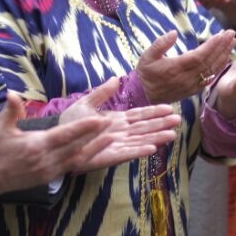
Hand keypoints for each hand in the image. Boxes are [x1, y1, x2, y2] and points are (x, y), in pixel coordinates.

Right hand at [0, 92, 114, 199]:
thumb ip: (11, 111)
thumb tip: (12, 93)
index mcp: (35, 145)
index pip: (65, 135)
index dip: (83, 127)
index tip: (99, 119)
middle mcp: (46, 160)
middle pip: (76, 147)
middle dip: (95, 136)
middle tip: (112, 123)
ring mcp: (49, 171)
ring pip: (77, 159)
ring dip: (94, 148)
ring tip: (111, 137)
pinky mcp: (49, 178)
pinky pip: (71, 167)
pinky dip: (85, 158)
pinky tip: (94, 151)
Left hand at [59, 78, 181, 171]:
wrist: (57, 140)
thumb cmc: (71, 123)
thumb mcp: (86, 104)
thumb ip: (102, 93)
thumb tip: (116, 78)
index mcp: (117, 120)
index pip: (139, 115)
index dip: (154, 112)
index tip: (169, 108)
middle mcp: (120, 133)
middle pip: (144, 128)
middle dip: (161, 124)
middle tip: (178, 120)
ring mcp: (116, 145)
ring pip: (140, 140)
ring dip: (156, 138)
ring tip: (172, 135)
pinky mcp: (109, 156)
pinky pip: (127, 153)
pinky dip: (139, 151)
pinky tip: (152, 149)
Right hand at [136, 29, 235, 103]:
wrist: (144, 95)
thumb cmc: (146, 73)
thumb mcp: (147, 56)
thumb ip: (160, 44)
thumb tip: (174, 33)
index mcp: (176, 68)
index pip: (199, 56)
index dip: (211, 45)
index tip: (221, 34)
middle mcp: (187, 78)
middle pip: (209, 62)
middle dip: (222, 47)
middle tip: (231, 34)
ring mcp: (192, 85)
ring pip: (212, 70)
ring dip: (224, 55)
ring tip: (232, 42)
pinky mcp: (194, 89)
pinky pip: (210, 77)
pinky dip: (219, 67)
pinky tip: (225, 58)